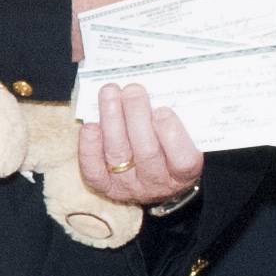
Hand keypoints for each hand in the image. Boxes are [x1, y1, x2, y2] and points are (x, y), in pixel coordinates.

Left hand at [77, 82, 205, 209]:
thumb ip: (178, 119)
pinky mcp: (106, 187)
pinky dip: (89, 147)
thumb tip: (159, 89)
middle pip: (147, 151)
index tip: (162, 110)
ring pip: (119, 154)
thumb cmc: (170, 149)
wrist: (153, 182)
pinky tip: (90, 125)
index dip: (171, 134)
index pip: (182, 160)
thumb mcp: (186, 138)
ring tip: (110, 92)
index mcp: (184, 173)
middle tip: (133, 90)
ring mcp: (130, 186)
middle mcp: (157, 182)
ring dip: (112, 119)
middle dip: (137, 115)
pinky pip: (94, 171)